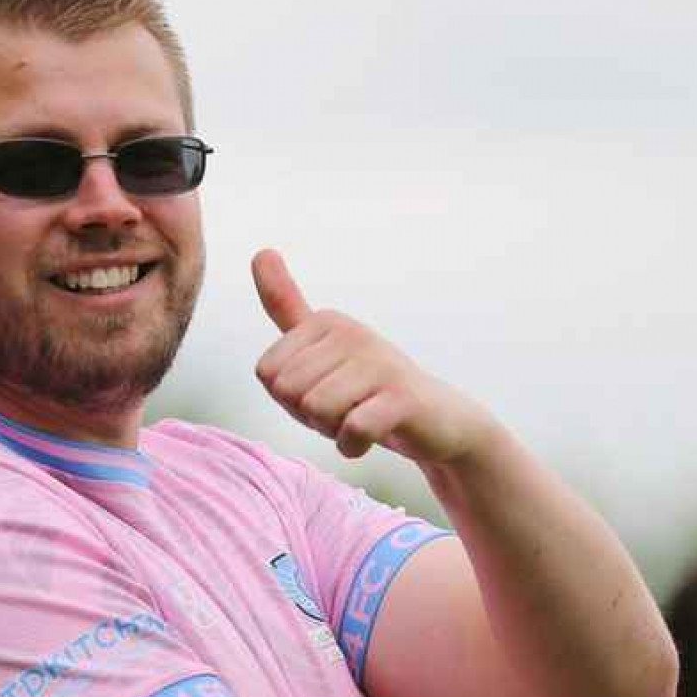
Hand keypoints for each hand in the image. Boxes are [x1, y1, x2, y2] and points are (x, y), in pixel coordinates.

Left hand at [252, 248, 491, 464]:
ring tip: (359, 419)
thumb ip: (286, 305)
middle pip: (289, 394)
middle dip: (309, 416)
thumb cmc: (366, 389)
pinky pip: (351, 430)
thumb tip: (260, 251)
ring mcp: (379, 362)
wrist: (436, 421)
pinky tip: (367, 441)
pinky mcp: (401, 397)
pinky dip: (352, 446)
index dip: (289, 399)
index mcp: (326, 321)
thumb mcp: (321, 346)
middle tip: (346, 409)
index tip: (326, 391)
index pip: (268, 375)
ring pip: (316, 411)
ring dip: (332, 431)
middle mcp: (352, 332)